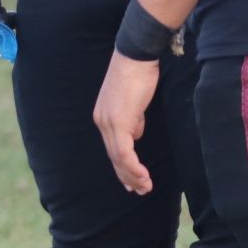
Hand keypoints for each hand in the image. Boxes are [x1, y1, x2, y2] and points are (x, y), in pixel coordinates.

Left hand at [93, 53, 161, 195]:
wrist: (136, 56)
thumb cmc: (138, 74)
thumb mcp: (135, 102)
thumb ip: (134, 120)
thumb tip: (136, 133)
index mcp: (104, 117)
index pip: (112, 148)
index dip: (122, 166)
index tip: (133, 180)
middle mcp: (102, 121)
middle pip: (113, 156)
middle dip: (127, 176)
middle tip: (140, 190)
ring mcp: (109, 122)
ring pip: (118, 158)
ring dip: (132, 175)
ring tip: (145, 188)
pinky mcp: (119, 122)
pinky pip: (124, 152)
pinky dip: (133, 167)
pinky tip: (143, 176)